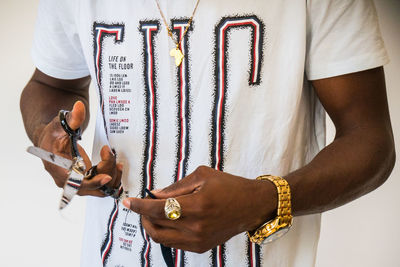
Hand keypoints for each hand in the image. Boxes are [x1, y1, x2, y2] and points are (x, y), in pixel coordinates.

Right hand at [36, 101, 121, 196]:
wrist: (51, 140)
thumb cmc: (53, 133)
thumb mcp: (61, 124)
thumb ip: (73, 118)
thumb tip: (79, 106)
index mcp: (58, 169)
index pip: (77, 183)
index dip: (93, 182)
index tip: (107, 176)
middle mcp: (66, 181)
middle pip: (91, 187)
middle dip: (106, 172)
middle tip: (110, 155)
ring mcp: (76, 183)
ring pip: (99, 189)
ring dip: (111, 177)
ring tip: (117, 162)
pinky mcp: (84, 181)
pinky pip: (100, 185)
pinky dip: (110, 177)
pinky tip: (115, 164)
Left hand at [123, 166, 276, 252]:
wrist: (251, 205)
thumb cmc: (229, 186)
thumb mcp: (202, 176)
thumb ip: (175, 187)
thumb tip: (154, 194)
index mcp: (197, 205)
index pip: (158, 209)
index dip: (139, 206)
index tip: (128, 201)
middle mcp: (196, 227)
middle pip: (156, 227)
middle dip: (143, 216)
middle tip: (143, 205)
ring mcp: (198, 240)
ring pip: (162, 239)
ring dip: (152, 226)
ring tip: (154, 213)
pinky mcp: (201, 247)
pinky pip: (174, 243)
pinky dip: (166, 233)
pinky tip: (169, 221)